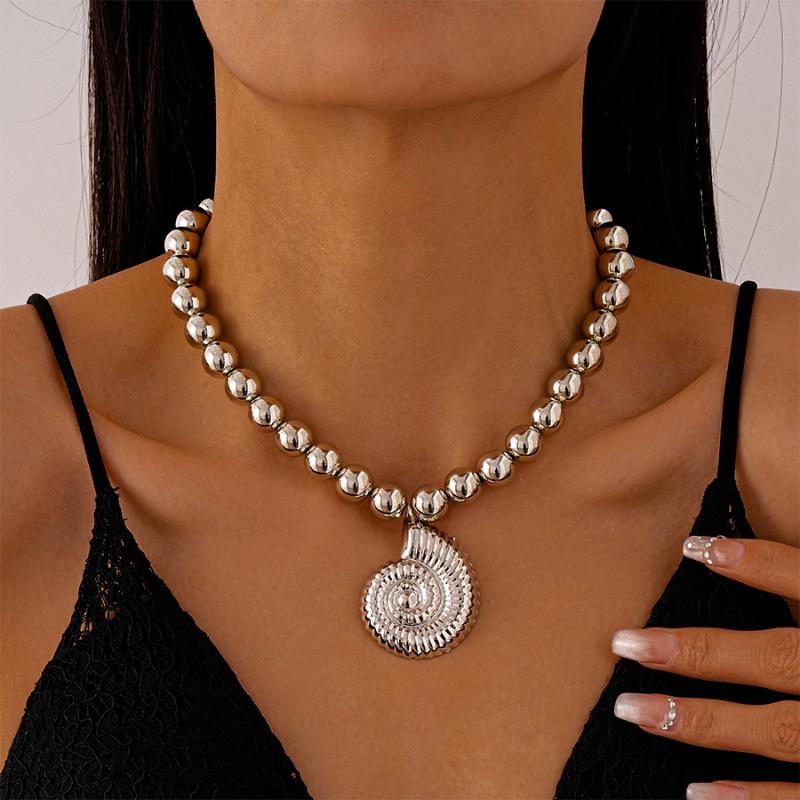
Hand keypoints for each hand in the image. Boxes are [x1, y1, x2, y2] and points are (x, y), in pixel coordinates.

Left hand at [610, 534, 799, 799]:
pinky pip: (798, 798)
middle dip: (698, 652)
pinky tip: (693, 792)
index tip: (694, 547)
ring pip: (773, 730)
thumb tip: (737, 556)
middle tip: (624, 643)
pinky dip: (748, 798)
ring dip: (699, 720)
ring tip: (630, 710)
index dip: (754, 562)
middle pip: (772, 659)